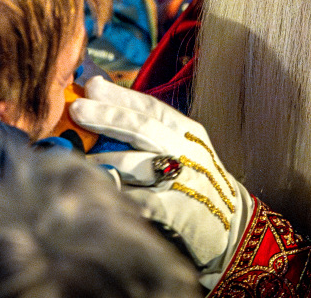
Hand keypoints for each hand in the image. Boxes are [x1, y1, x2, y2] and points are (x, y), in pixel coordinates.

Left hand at [69, 76, 249, 279]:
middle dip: (107, 116)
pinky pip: (146, 203)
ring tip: (79, 159)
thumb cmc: (196, 181)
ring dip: (107, 160)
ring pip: (141, 165)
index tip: (91, 86)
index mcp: (186, 133)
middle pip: (144, 128)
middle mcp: (187, 152)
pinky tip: (101, 194)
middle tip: (77, 109)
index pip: (150, 108)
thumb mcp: (183, 148)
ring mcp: (186, 182)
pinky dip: (123, 197)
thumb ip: (149, 132)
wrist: (233, 224)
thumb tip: (100, 108)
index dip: (120, 96)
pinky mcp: (182, 213)